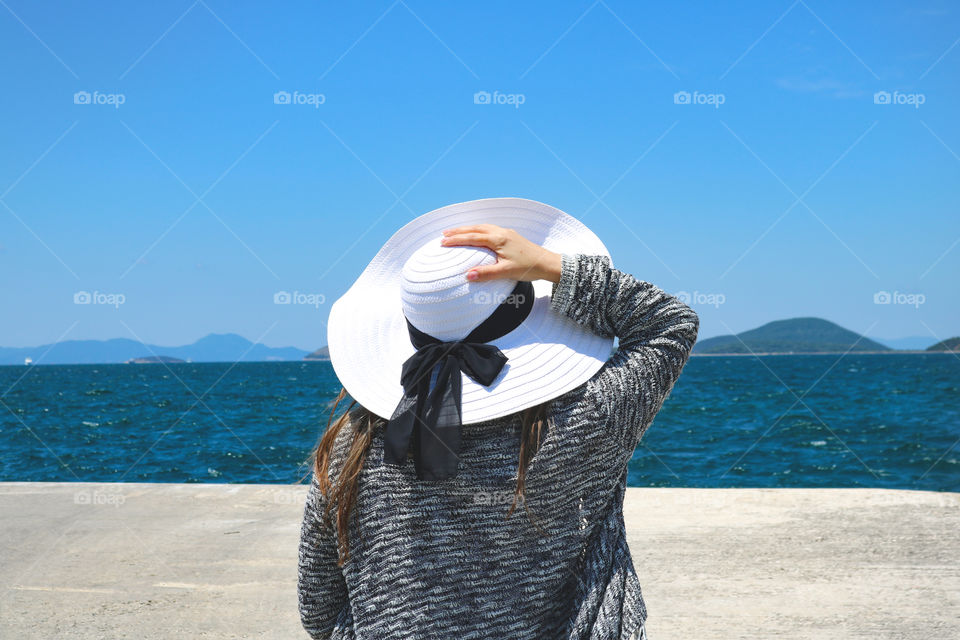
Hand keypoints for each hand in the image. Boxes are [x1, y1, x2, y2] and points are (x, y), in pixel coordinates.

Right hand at [439, 224, 561, 282]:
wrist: (547, 263)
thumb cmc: (528, 268)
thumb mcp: (506, 272)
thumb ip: (486, 273)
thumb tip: (467, 275)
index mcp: (498, 239)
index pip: (472, 237)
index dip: (456, 239)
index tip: (442, 242)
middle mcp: (501, 233)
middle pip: (475, 228)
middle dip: (459, 230)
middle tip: (444, 234)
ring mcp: (506, 233)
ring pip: (482, 227)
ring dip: (468, 229)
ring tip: (456, 232)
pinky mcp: (511, 236)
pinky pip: (490, 229)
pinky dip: (478, 230)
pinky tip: (477, 235)